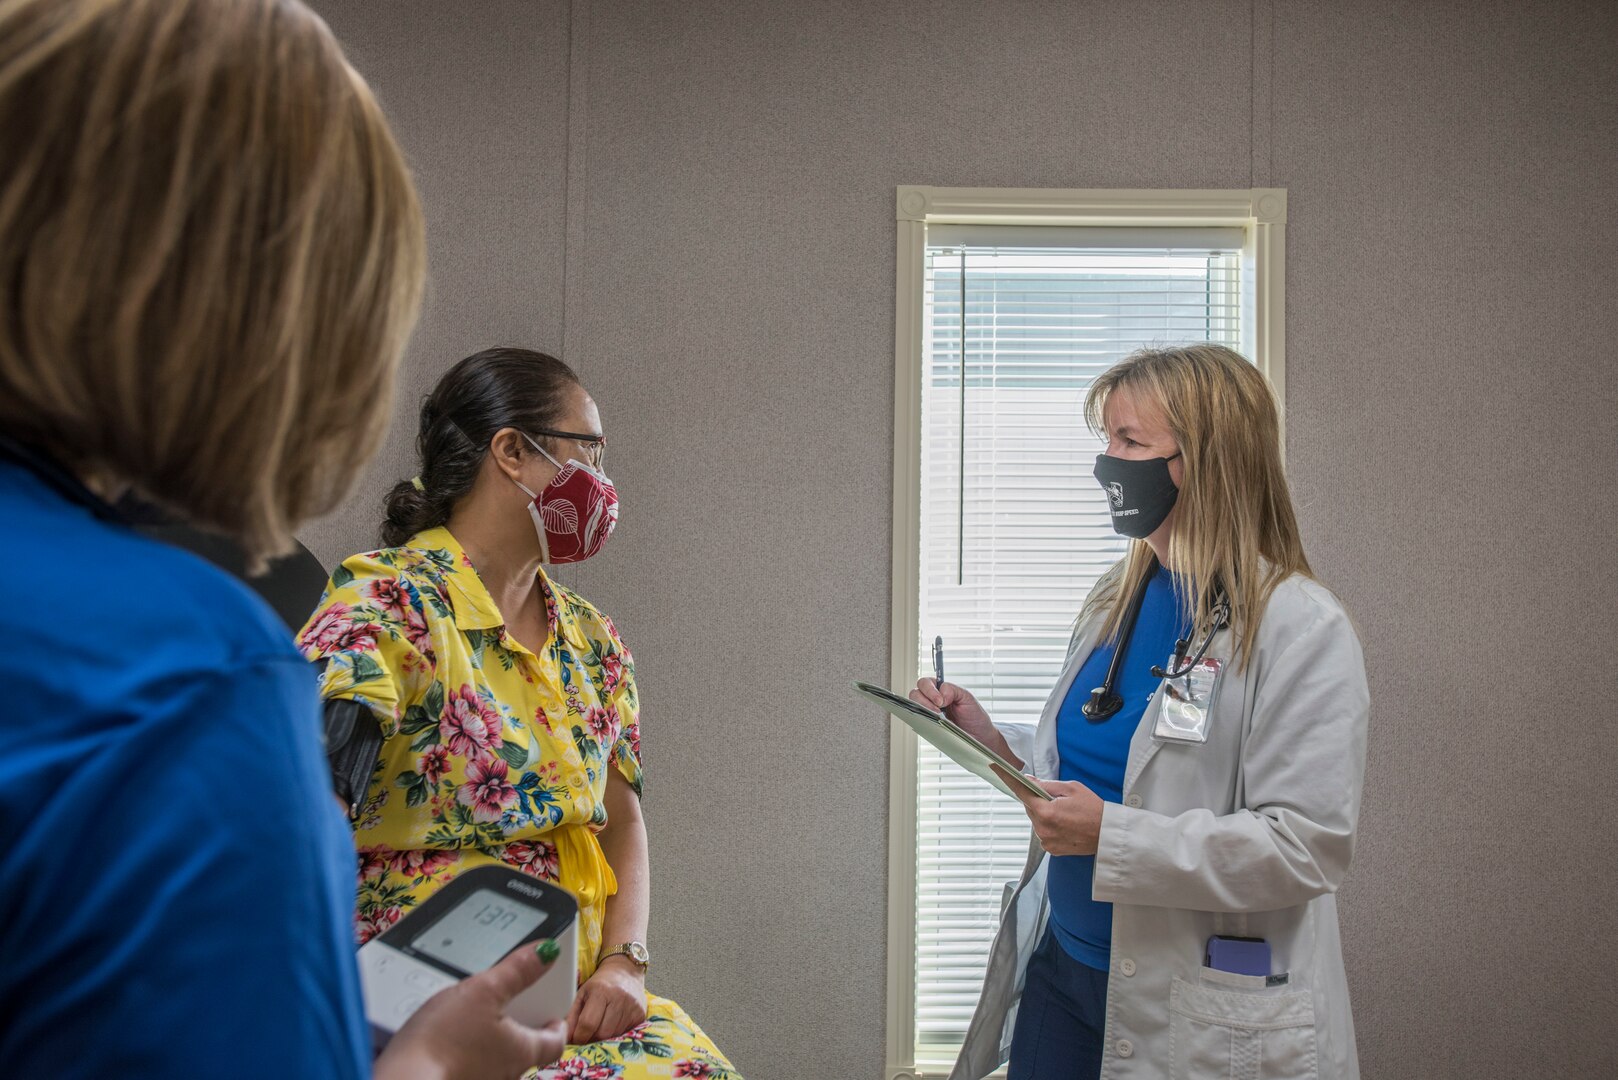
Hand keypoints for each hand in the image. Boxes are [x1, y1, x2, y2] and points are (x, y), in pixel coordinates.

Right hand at [375, 942, 567, 1079]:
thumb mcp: (482, 992)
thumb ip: (515, 972)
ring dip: (488, 1038)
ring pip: (494, 1058)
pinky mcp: (453, 1079)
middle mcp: (504, 1073)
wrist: (401, 1079)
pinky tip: (446, 1036)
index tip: (553, 1014)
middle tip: (509, 1004)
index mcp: (521, 1051)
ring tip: (472, 1014)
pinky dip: (463, 1049)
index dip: (556, 1025)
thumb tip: (546, 952)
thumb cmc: (443, 1042)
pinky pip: (467, 1064)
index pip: (554, 1042)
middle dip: (518, 1026)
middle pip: (524, 1049)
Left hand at [567, 956, 648, 1044]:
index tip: (575, 1039)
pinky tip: (612, 1024)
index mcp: (601, 991)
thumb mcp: (582, 993)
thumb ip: (572, 1015)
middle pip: (602, 1033)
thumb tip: (566, 1037)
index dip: (579, 1036)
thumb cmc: (600, 983)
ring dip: (604, 1037)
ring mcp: (632, 1007)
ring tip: (600, 1027)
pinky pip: (625, 1033)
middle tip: (587, 1034)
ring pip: (614, 1036)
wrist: (625, 971)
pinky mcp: (640, 1014)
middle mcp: (619, 998)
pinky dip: (616, 1034)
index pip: (588, 1024)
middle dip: (591, 1038)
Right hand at [909, 679, 1021, 768]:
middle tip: (938, 711)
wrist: (979, 737)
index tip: (941, 701)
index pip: (926, 683)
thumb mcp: (967, 698)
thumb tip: (940, 694)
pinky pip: (917, 721)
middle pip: (915, 693)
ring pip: (913, 706)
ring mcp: (928, 714)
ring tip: (937, 718)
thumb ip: (953, 690)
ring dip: (923, 710)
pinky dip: (922, 721)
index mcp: (941, 691)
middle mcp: (932, 701)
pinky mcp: (928, 726)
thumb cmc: (974, 716)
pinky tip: (933, 724)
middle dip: (924, 700)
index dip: (930, 690)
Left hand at [994, 766, 1104, 856]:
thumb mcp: (1071, 788)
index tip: (995, 767)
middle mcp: (1042, 829)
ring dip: (1044, 813)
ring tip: (1066, 813)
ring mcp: (1046, 841)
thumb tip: (1028, 780)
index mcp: (1046, 812)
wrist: (1108, 835)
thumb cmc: (1094, 809)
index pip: (1021, 791)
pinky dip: (1050, 825)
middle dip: (1038, 799)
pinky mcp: (1051, 849)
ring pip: (1036, 819)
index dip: (1007, 778)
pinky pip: (1043, 831)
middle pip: (1029, 806)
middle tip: (1057, 798)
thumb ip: (1046, 785)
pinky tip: (1066, 824)